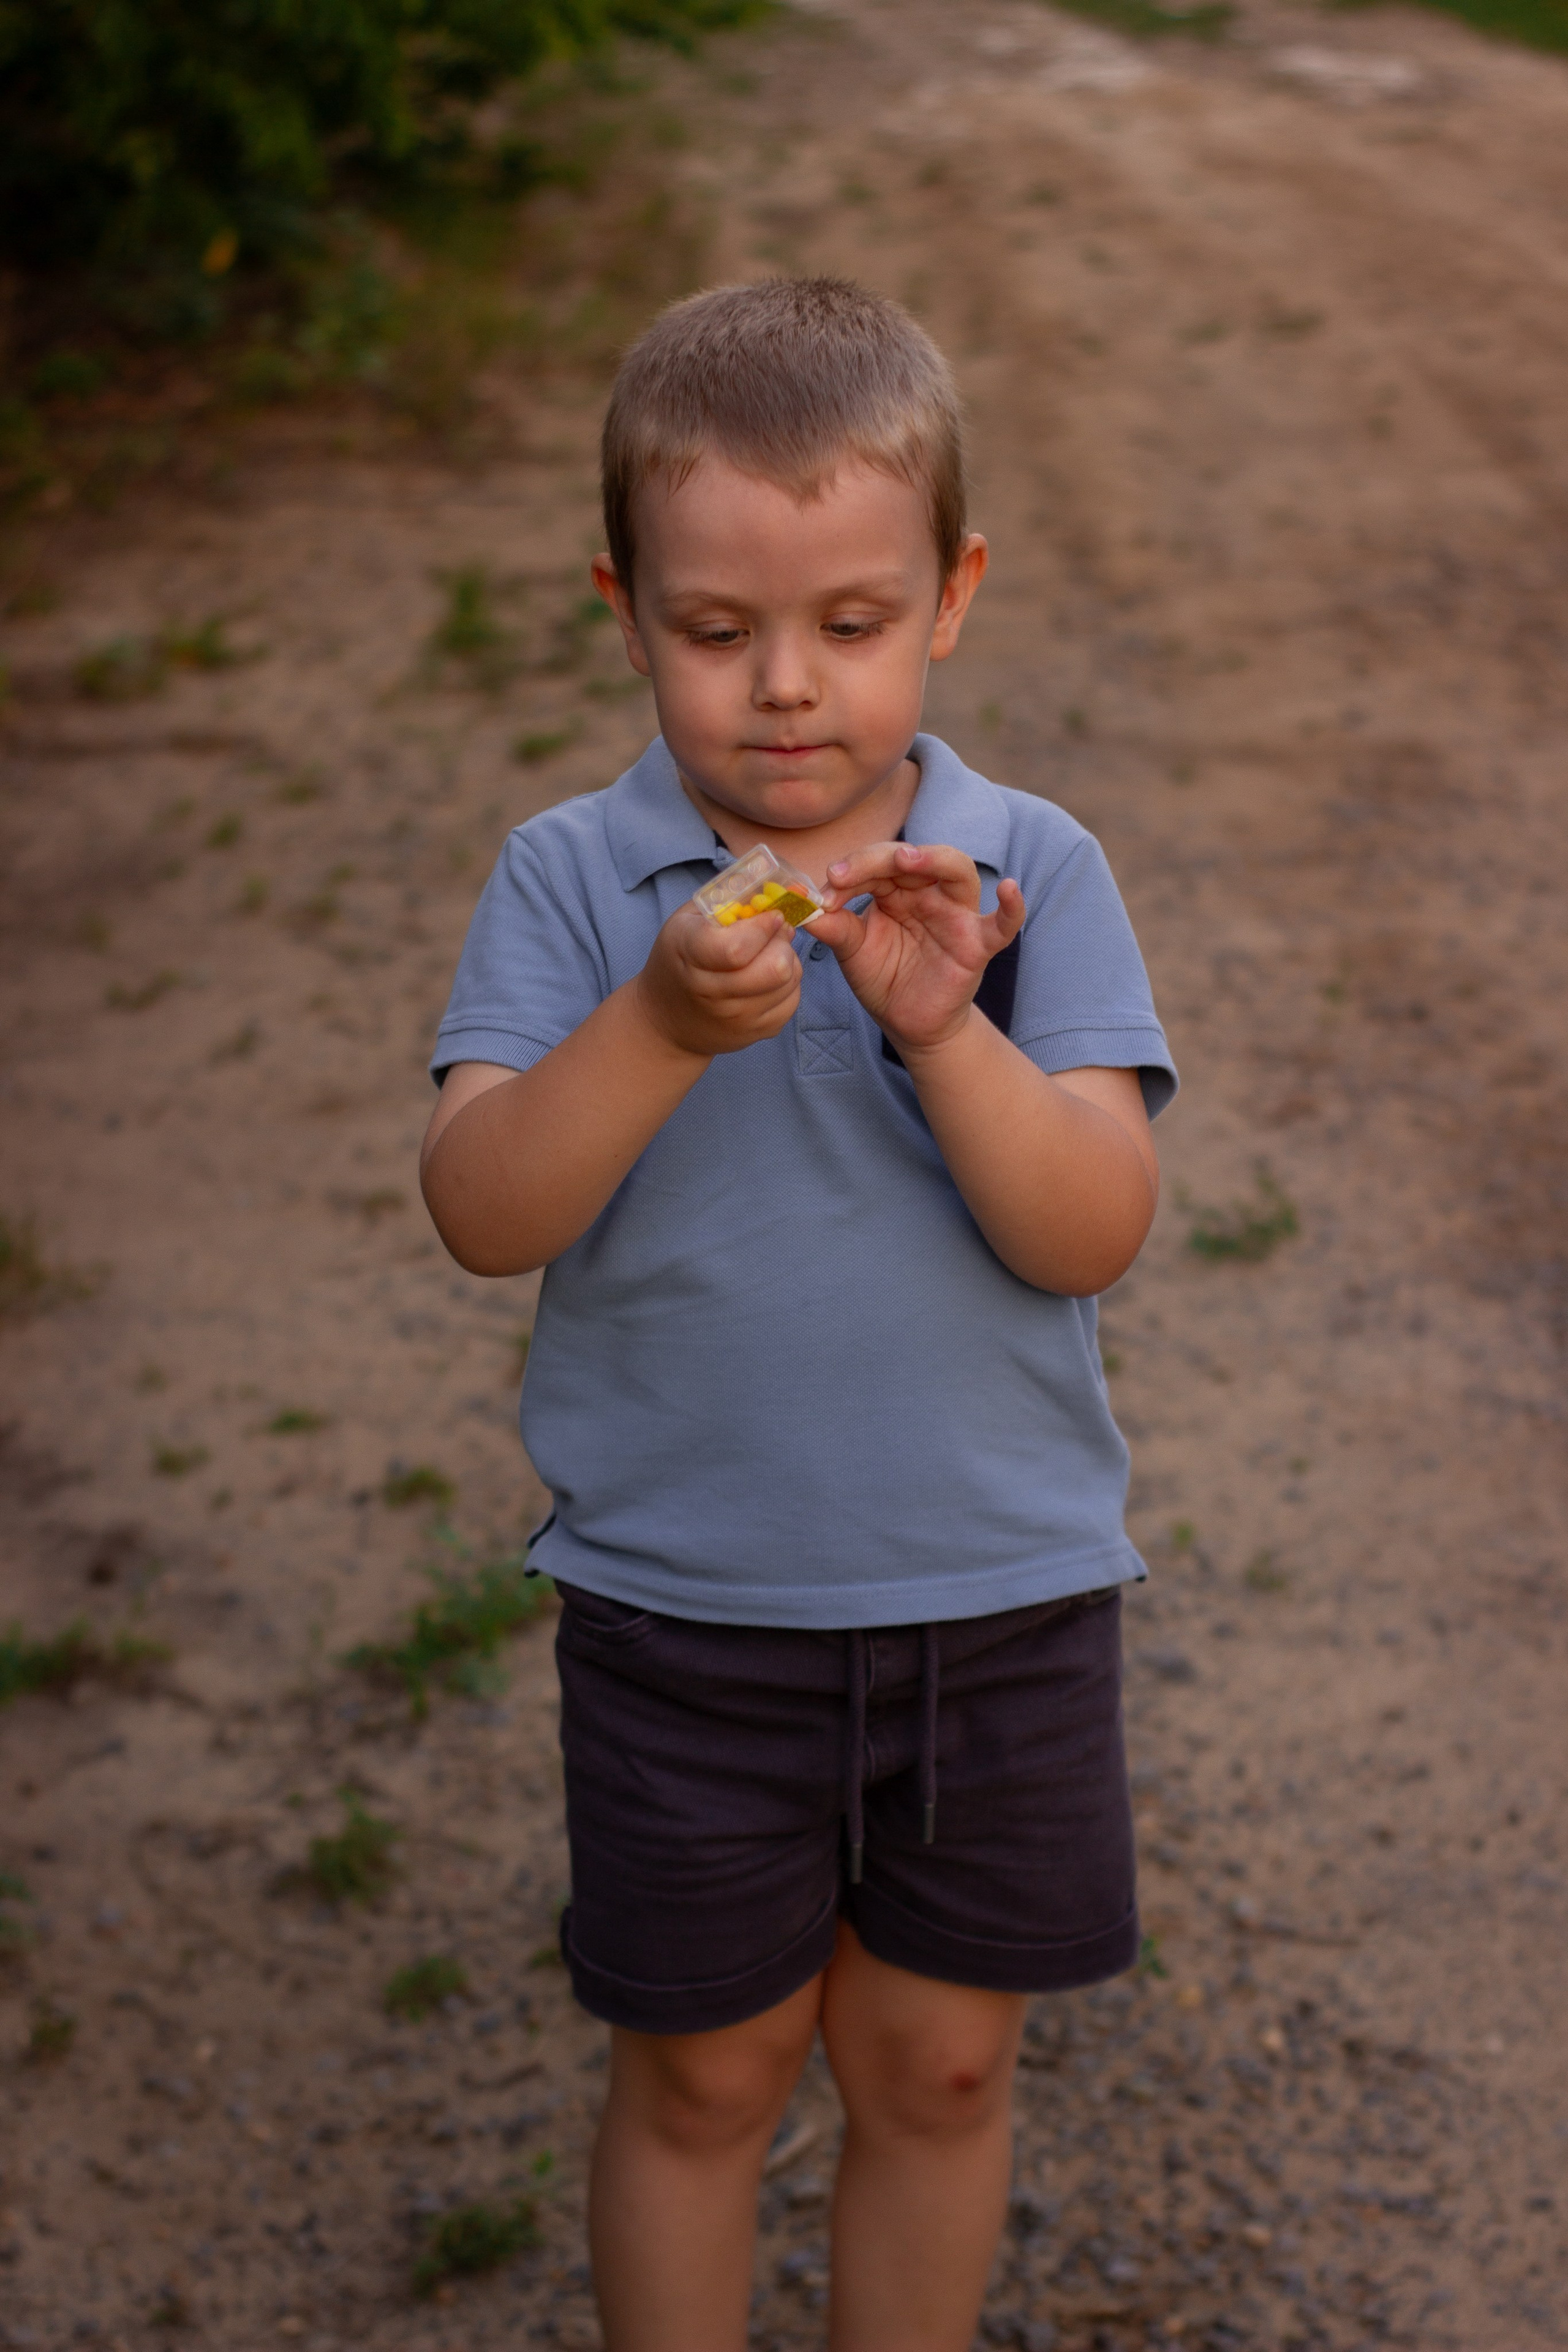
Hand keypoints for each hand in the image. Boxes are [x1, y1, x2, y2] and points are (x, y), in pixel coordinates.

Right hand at [636, 899, 801, 1059]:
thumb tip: (778, 890)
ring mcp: (736, 1018)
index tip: (770, 915)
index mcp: (689, 955)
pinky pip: (793, 1000)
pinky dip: (788, 983)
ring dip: (787, 960)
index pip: (737, 948)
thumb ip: (727, 901)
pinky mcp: (757, 1032)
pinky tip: (768, 976)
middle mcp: (712, 993)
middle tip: (773, 934)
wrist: (666, 1020)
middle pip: (775, 968)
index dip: (763, 927)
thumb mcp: (688, 921)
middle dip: (781, 942)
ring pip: (789, 981)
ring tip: (767, 954)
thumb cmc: (680, 959)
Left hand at [810, 842, 1024, 1055]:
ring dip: (934, 860)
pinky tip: (1011, 889)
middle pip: (913, 859)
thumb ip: (835, 927)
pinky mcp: (977, 945)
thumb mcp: (853, 951)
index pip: (876, 866)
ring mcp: (956, 915)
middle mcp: (929, 893)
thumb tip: (805, 908)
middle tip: (846, 873)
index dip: (849, 873)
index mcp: (896, 890)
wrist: (908, 1023)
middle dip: (878, 859)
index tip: (821, 893)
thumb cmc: (885, 978)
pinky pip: (1002, 924)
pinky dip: (1012, 907)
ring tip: (907, 860)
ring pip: (958, 872)